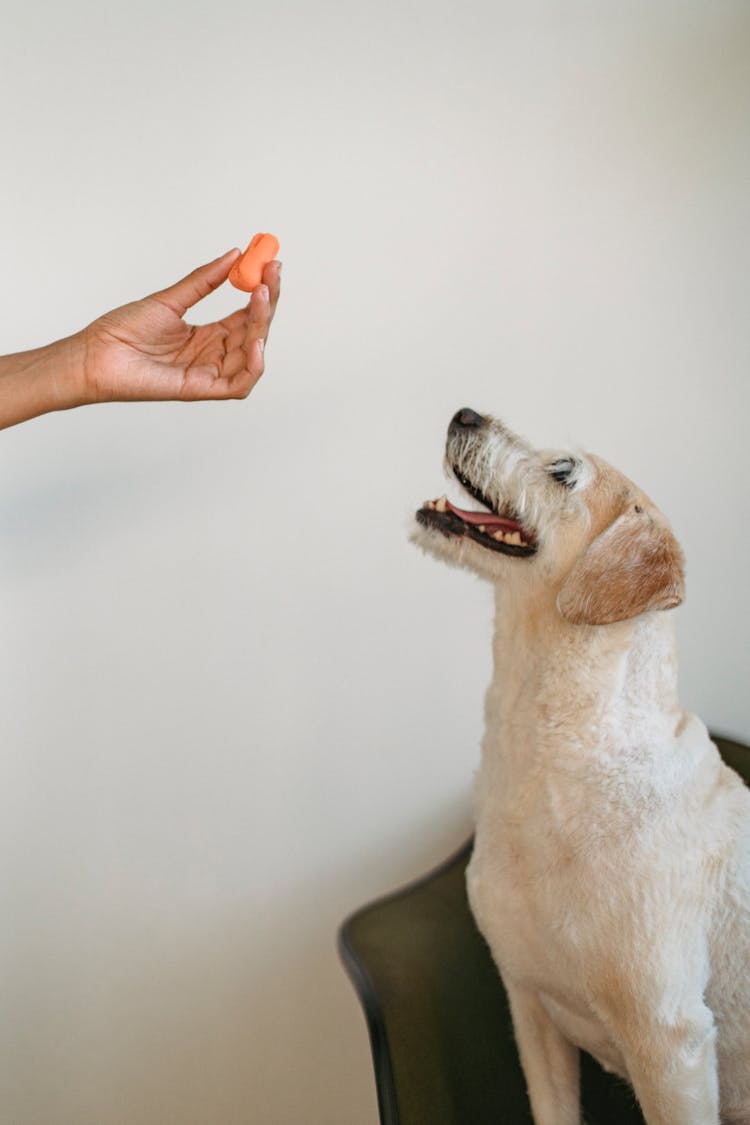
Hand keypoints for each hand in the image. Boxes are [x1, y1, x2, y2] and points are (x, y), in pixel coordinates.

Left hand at [79, 248, 281, 404]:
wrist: (97, 353)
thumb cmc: (123, 331)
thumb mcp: (170, 298)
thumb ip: (204, 280)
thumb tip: (233, 256)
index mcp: (208, 336)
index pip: (247, 316)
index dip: (262, 293)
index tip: (270, 267)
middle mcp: (213, 355)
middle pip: (255, 333)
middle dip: (269, 304)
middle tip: (272, 275)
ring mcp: (208, 373)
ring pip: (253, 356)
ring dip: (263, 327)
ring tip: (261, 297)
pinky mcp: (201, 389)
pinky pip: (239, 384)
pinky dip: (254, 366)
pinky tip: (256, 341)